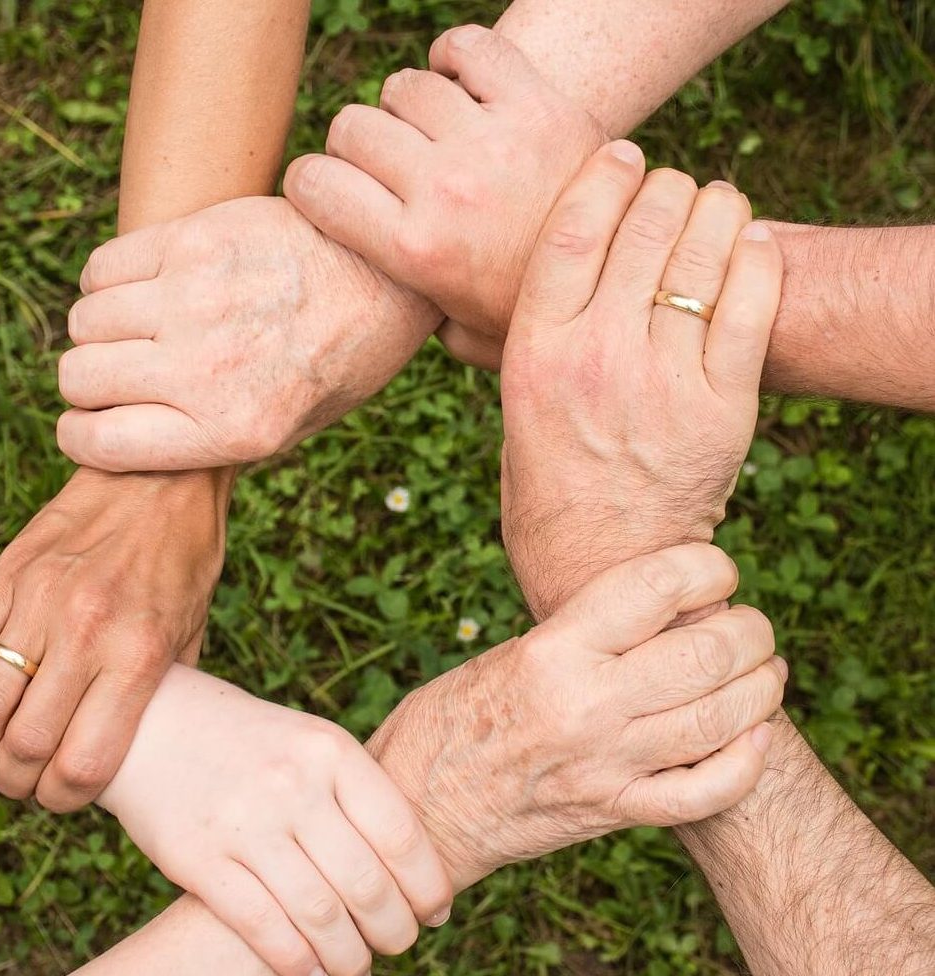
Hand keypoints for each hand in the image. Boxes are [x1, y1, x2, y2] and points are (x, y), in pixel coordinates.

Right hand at [0, 467, 229, 809]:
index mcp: (139, 655)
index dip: (64, 800)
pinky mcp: (6, 577)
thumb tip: (136, 749)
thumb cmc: (185, 560)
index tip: (62, 798)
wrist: (160, 476)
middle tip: (19, 783)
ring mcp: (39, 602)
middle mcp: (86, 632)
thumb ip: (162, 693)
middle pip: (24, 746)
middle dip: (15, 783)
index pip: (83, 763)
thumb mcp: (193, 632)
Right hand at [56, 196, 439, 470]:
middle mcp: (207, 369)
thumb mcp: (291, 428)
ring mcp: (196, 300)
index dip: (81, 436)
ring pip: (85, 321)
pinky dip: (107, 281)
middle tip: (121, 373)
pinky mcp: (194, 241)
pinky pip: (102, 267)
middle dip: (88, 383)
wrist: (388, 275)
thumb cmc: (340, 359)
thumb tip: (128, 436)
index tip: (89, 425)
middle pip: (79, 378)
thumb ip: (210, 438)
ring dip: (100, 330)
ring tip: (138, 328)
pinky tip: (144, 287)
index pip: (98, 444)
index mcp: (233, 430)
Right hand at [99, 669, 452, 975]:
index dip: (427, 884)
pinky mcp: (199, 859)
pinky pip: (262, 926)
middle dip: (395, 930)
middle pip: (366, 883)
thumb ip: (355, 791)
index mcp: (330, 751)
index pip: (400, 834)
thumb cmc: (249, 740)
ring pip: (319, 915)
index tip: (436, 912)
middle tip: (400, 946)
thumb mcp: (310, 741)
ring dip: (350, 959)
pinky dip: (297, 963)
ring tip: (359, 974)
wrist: (153, 722)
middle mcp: (293, 785)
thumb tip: (413, 864)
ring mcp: (245, 823)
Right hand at [284, 25, 605, 368]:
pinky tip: (461, 87)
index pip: (314, 184)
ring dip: (407, 108)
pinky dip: (455, 58)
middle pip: (352, 127)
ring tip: (431, 135)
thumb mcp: (463, 336)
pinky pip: (468, 48)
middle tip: (384, 168)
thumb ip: (411, 317)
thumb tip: (374, 304)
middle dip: (355, 147)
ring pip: (404, 86)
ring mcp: (491, 141)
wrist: (626, 276)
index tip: (326, 191)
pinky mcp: (537, 103)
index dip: (309, 184)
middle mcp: (445, 189)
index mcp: (416, 251)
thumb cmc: (532, 311)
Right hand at [368, 544, 784, 887]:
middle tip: (752, 625)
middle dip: (751, 630)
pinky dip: (746, 762)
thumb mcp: (508, 654)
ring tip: (766, 671)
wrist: (419, 809)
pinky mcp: (614, 812)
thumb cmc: (451, 718)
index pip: (656, 587)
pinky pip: (705, 792)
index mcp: (552, 651)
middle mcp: (586, 704)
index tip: (717, 569)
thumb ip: (582, 636)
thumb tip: (661, 612)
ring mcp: (606, 764)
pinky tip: (755, 737)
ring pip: (721, 719)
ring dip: (762, 688)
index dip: (707, 567)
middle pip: (707, 652)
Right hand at [499, 143, 782, 617]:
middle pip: (644, 226)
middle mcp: (596, 358)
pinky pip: (752, 307)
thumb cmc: (547, 489)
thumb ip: (505, 350)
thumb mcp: (510, 412)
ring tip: (716, 206)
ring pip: (703, 255)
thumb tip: (472, 301)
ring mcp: (663, 382)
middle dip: (665, 187)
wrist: (602, 567)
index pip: (572, 229)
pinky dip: (758, 260)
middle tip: (672, 187)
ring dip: (717, 211)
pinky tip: (752, 244)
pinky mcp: (721, 409)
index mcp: (535, 354)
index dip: (604, 175)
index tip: (621, 153)